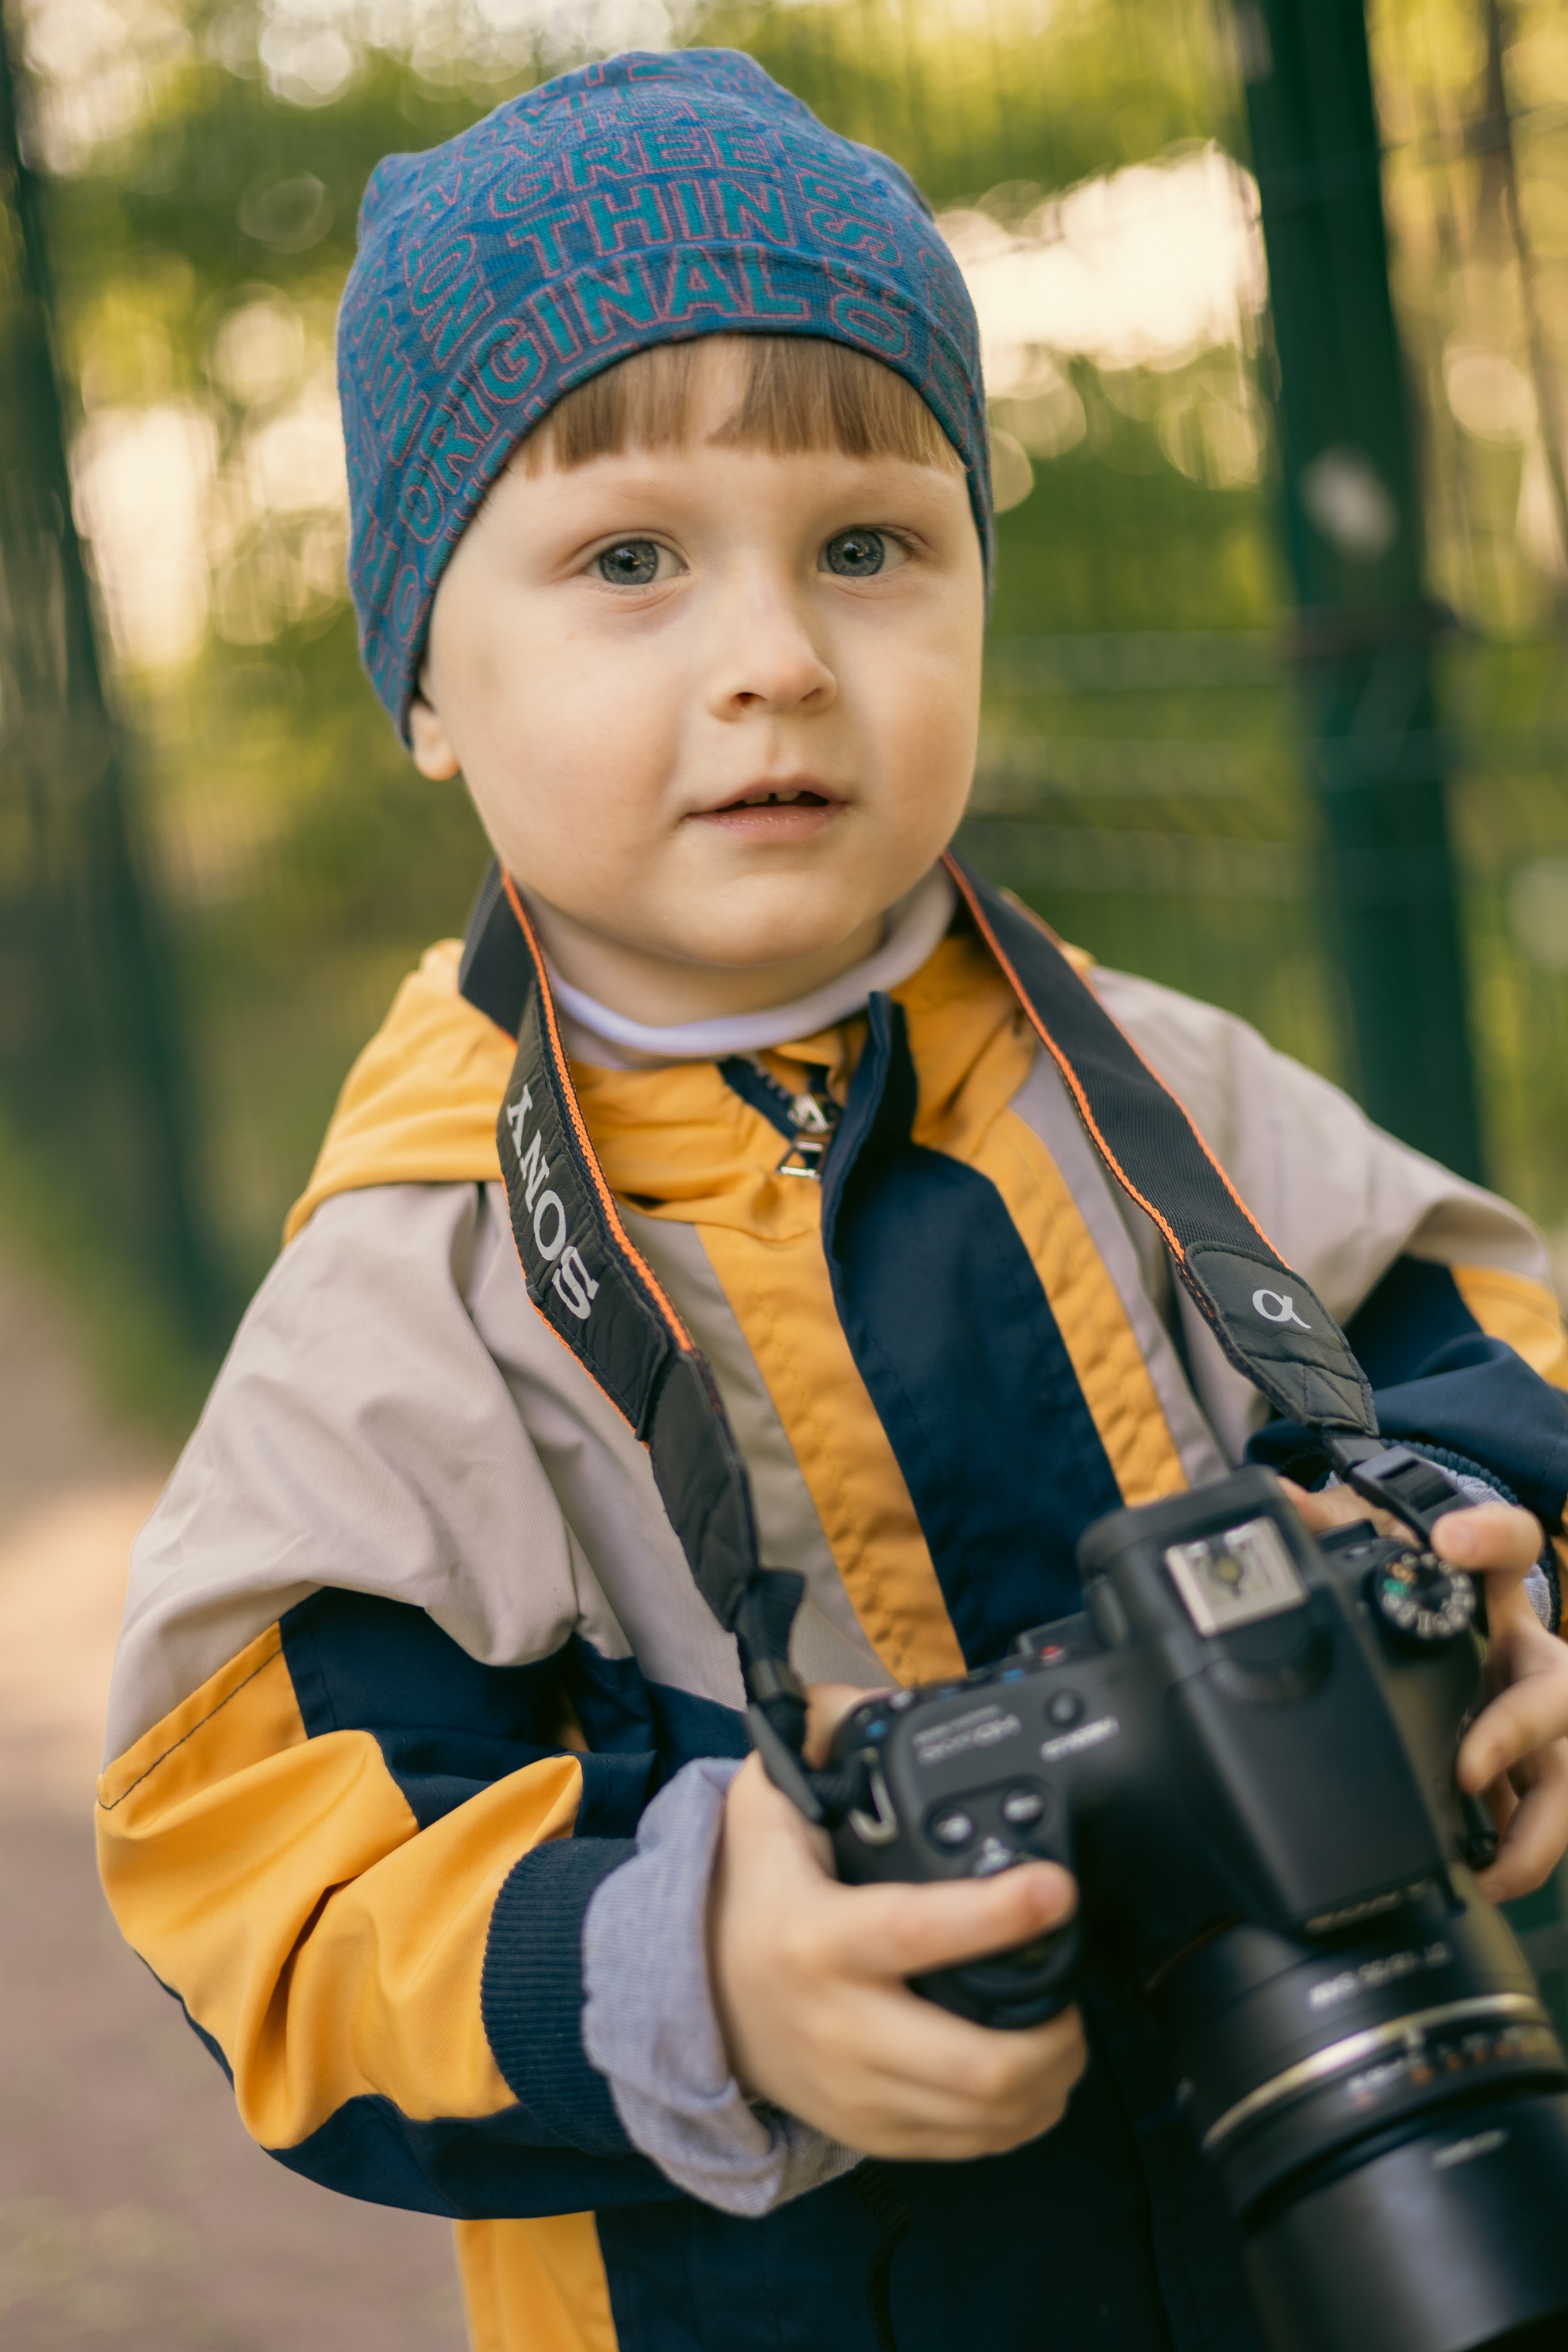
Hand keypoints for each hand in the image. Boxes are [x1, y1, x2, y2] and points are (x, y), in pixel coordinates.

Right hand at [708, 1682, 1085, 2159]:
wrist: (692, 1997)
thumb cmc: (747, 1895)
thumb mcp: (764, 1805)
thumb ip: (818, 1741)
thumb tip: (876, 1696)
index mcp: (819, 1938)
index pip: (920, 1931)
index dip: (999, 1915)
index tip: (1056, 1886)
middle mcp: (841, 2026)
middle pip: (977, 2063)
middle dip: (1056, 2034)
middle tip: (1077, 1986)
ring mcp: (858, 2090)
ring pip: (985, 2114)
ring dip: (1050, 2077)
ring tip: (1067, 2029)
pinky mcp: (870, 2131)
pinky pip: (967, 2146)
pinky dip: (1018, 2117)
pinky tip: (1034, 2076)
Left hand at [1286, 1481, 1567, 1900]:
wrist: (1467, 1619)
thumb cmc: (1432, 1595)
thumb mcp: (1391, 1557)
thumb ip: (1334, 1526)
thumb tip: (1277, 1497)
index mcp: (1496, 1594)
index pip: (1513, 1544)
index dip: (1490, 1537)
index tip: (1447, 1539)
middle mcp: (1530, 1659)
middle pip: (1559, 1689)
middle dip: (1519, 1729)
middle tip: (1469, 1766)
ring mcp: (1538, 1723)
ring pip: (1564, 1773)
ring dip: (1537, 1827)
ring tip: (1490, 1866)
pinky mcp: (1531, 1773)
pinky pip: (1539, 1817)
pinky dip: (1517, 1854)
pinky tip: (1483, 1880)